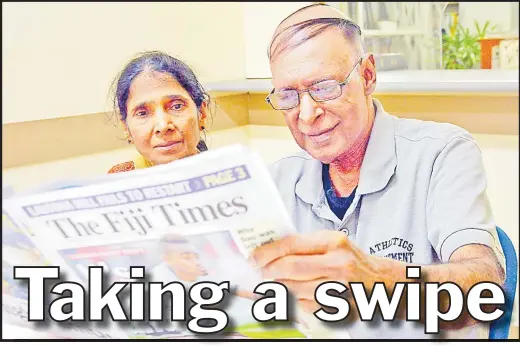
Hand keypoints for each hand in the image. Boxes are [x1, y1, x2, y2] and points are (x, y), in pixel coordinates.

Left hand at [250, 230, 405, 315]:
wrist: (383, 282)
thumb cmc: (353, 259)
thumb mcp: (333, 242)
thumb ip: (305, 245)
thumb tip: (270, 251)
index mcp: (334, 242)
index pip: (291, 245)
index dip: (267, 252)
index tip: (254, 257)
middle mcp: (337, 263)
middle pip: (289, 268)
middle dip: (267, 271)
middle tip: (257, 270)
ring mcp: (338, 287)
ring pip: (293, 289)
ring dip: (276, 287)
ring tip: (269, 282)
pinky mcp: (337, 307)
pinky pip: (303, 305)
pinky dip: (290, 300)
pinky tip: (286, 294)